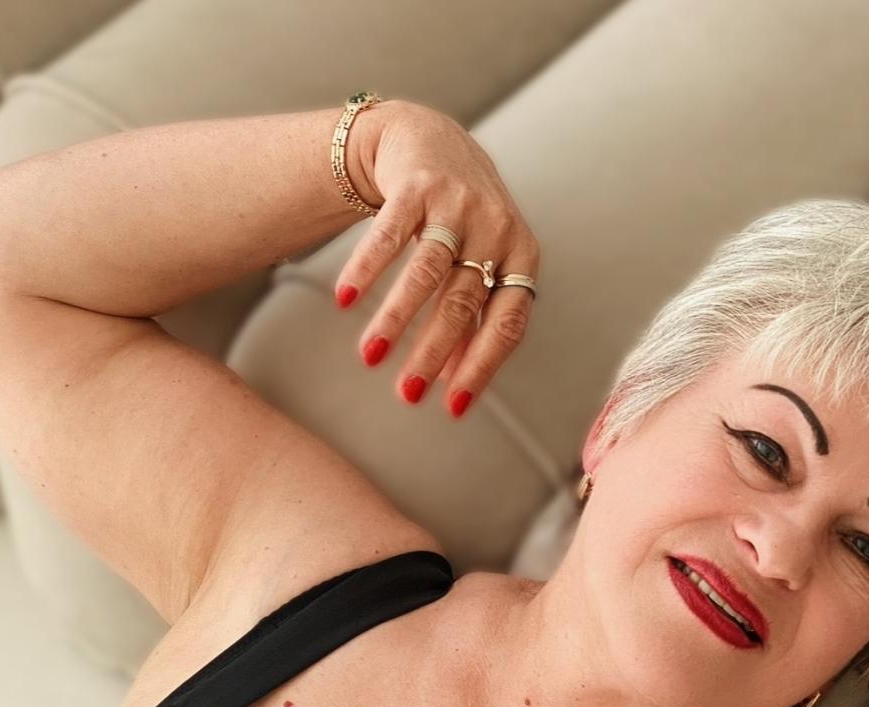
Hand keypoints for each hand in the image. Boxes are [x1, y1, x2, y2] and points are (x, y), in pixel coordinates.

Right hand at [331, 100, 540, 418]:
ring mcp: (458, 204)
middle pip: (463, 304)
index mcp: (522, 256)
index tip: (452, 408)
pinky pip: (389, 235)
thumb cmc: (460, 218)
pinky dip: (366, 269)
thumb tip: (453, 383)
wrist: (429, 137)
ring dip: (396, 319)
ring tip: (369, 356)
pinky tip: (346, 300)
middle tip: (405, 394)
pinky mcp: (418, 184)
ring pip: (426, 274)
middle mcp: (497, 229)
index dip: (480, 367)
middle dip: (431, 354)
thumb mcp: (481, 261)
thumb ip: (473, 317)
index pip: (507, 324)